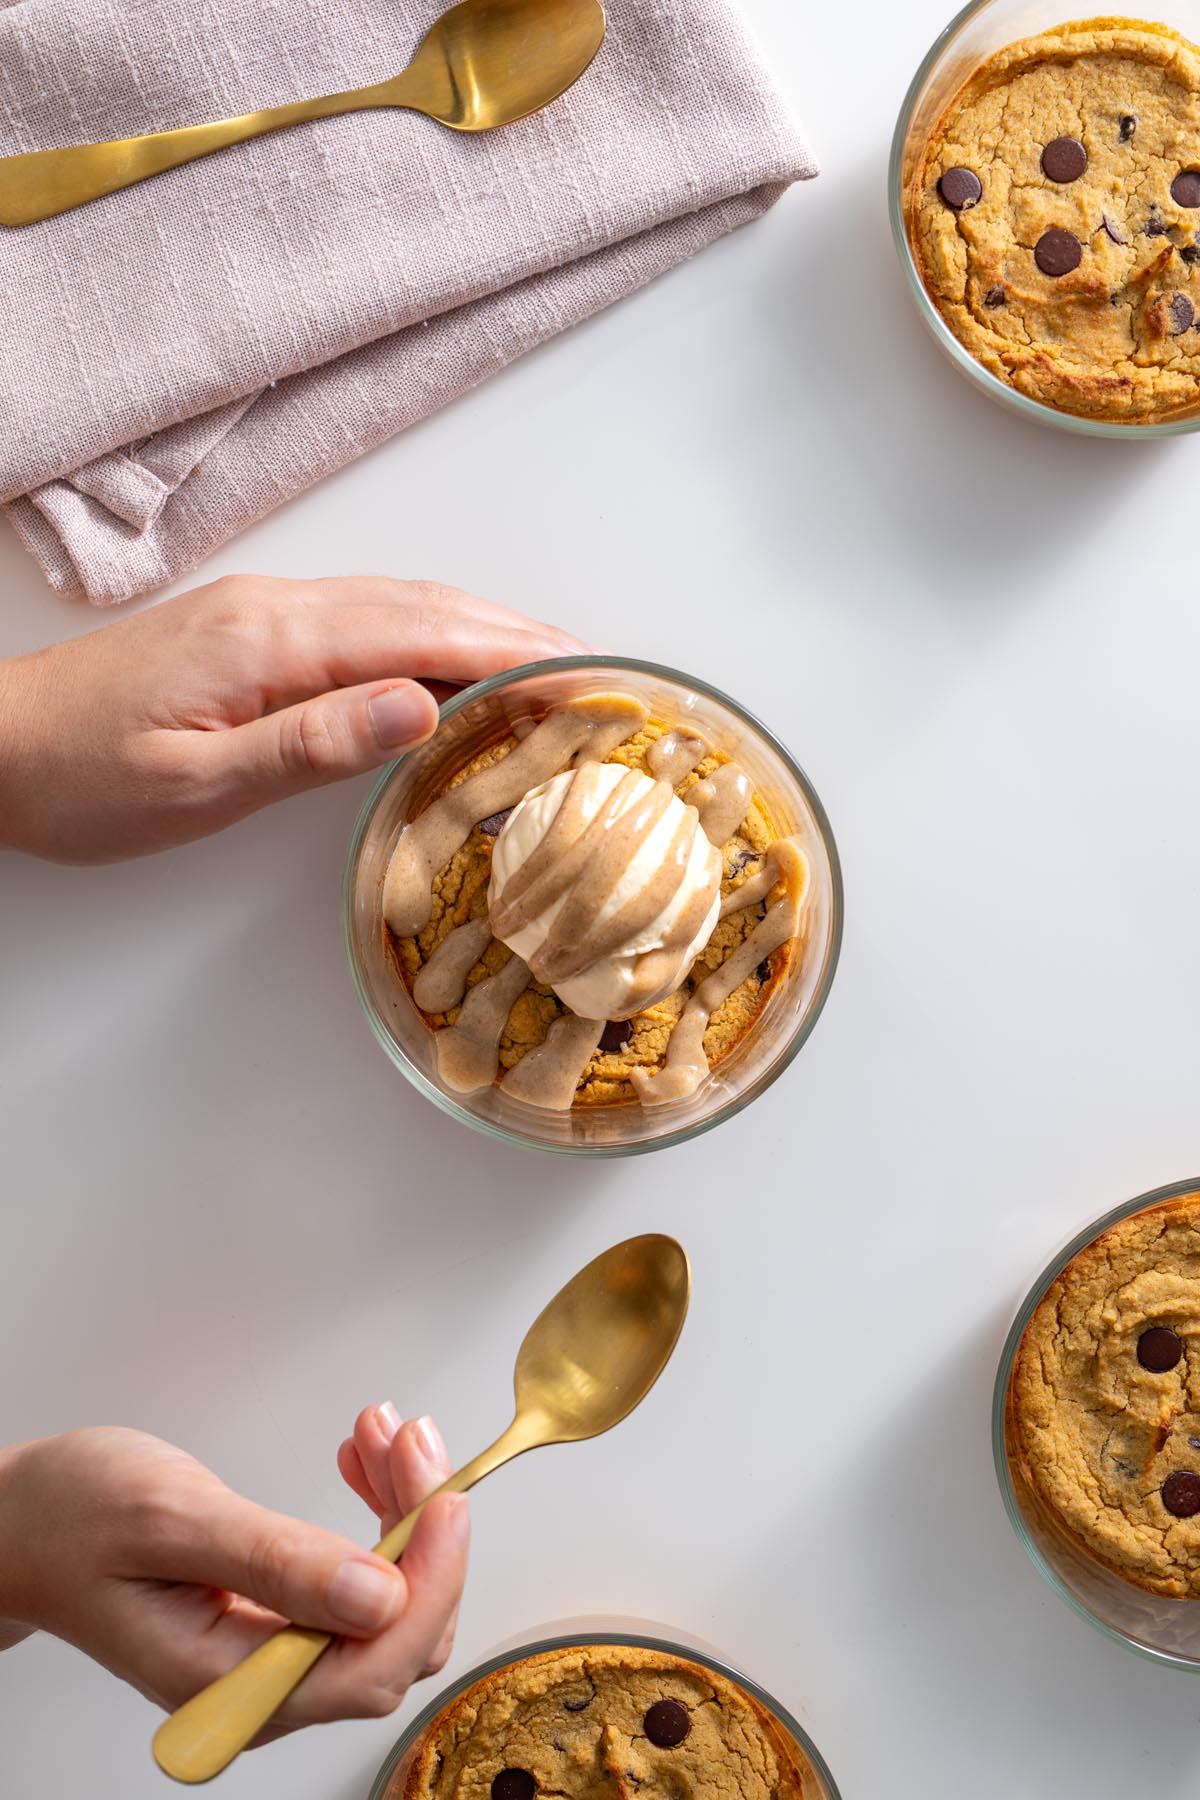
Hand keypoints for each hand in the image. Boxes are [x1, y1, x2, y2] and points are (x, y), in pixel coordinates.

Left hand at [0, 573, 585, 861]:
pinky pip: (367, 617)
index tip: (590, 675)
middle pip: (426, 606)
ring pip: (400, 604)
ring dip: (483, 626)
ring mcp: (264, 612)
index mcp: (273, 642)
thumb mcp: (195, 784)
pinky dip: (432, 634)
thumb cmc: (83, 778)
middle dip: (521, 632)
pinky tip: (455, 663)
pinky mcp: (251, 630)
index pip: (424, 635)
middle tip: (602, 668)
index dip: (516, 653)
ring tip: (555, 663)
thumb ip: (310, 742)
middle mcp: (278, 609)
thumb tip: (422, 705)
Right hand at [0, 1408, 467, 1733]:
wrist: (20, 1520)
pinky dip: (375, 1516)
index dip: (428, 1582)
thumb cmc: (69, 1516)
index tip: (448, 1498)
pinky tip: (361, 1461)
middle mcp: (258, 1689)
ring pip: (387, 1604)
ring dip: (402, 1513)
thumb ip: (276, 1562)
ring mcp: (272, 1658)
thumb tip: (379, 1595)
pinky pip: (357, 1583)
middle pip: (395, 1635)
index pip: (372, 1665)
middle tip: (409, 1439)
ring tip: (382, 1434)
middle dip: (421, 1531)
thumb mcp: (171, 1519)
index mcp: (224, 1683)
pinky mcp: (278, 1623)